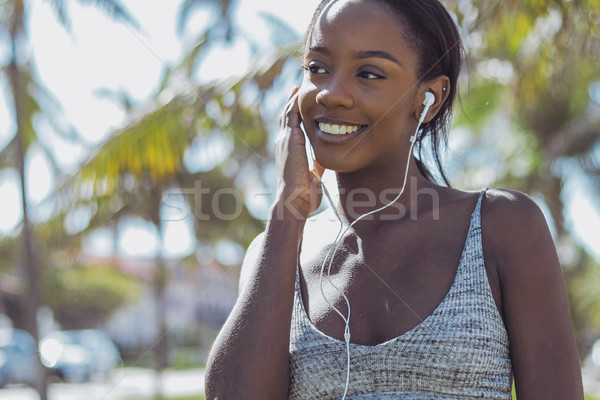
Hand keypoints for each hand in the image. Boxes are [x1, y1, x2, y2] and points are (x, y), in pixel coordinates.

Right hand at [273, 87, 324, 219]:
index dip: (295, 116)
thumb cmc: (303, 194)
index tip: (301, 105)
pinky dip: (294, 104)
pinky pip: (291, 116)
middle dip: (292, 104)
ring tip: (297, 87)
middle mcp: (283, 143)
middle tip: (297, 89)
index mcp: (288, 152)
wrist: (293, 201)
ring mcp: (285, 140)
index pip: (291, 129)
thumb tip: (323, 160)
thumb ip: (317, 165)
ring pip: (288, 114)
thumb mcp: (313, 175)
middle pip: (286, 118)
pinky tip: (299, 94)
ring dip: (293, 100)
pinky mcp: (290, 140)